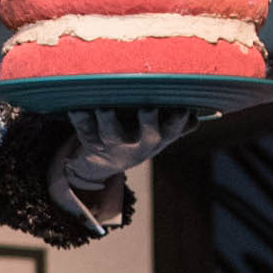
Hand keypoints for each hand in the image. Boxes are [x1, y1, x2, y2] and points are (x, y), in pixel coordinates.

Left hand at [48, 104, 188, 225]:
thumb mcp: (158, 135)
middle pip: (147, 137)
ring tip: (105, 109)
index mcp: (156, 139)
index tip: (183, 111)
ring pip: (112, 135)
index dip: (177, 123)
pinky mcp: (92, 144)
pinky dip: (80, 121)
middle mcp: (137, 145)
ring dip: (109, 121)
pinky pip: (85, 133)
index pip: (171, 132)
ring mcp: (114, 146)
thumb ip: (178, 126)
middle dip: (149, 124)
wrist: (103, 164)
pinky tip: (76, 109)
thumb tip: (196, 117)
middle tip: (148, 109)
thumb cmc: (136, 138)